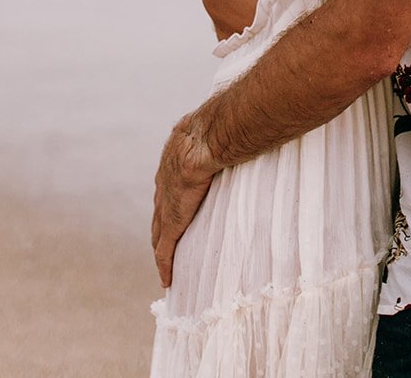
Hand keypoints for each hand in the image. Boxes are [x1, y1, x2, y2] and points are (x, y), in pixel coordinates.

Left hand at [151, 113, 218, 287]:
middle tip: (166, 242)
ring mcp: (166, 201)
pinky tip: (166, 280)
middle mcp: (165, 180)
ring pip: (159, 231)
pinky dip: (165, 264)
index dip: (172, 198)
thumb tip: (251, 132)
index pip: (170, 184)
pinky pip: (165, 249)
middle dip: (162, 225)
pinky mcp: (172, 220)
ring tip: (166, 263)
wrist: (208, 137)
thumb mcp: (220, 133)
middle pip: (160, 209)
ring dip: (161, 246)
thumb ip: (228, 139)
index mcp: (175, 158)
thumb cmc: (221, 129)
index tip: (175, 207)